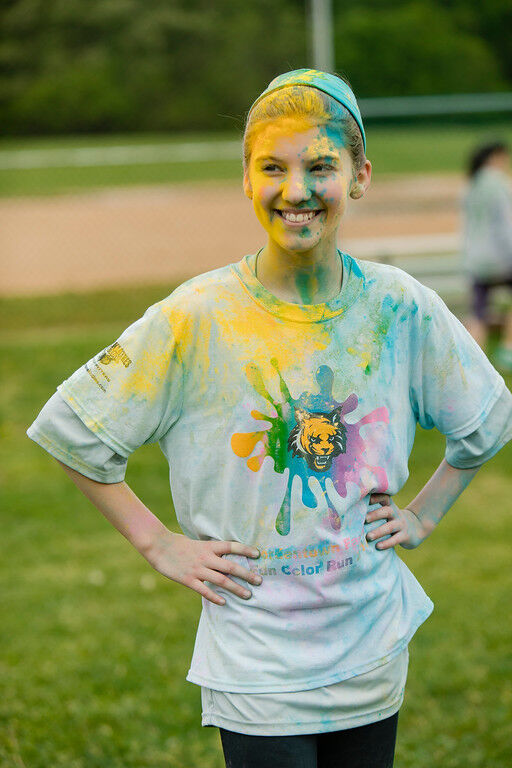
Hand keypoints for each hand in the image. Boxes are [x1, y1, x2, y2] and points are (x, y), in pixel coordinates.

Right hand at [143, 530, 261, 605]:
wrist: (159, 546)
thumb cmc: (179, 544)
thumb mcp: (198, 544)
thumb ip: (211, 551)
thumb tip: (225, 555)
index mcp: (209, 547)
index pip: (231, 546)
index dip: (245, 549)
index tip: (258, 554)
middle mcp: (206, 558)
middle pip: (231, 566)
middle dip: (247, 574)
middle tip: (260, 581)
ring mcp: (197, 569)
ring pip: (221, 580)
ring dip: (236, 588)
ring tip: (248, 595)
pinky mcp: (188, 579)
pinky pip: (204, 590)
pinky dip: (215, 596)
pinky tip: (224, 602)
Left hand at [366, 493, 429, 549]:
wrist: (416, 527)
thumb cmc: (393, 519)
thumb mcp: (387, 512)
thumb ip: (374, 510)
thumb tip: (350, 512)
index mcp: (390, 506)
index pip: (384, 498)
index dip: (375, 497)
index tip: (365, 498)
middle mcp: (396, 514)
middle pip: (387, 511)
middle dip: (375, 514)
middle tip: (364, 519)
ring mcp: (401, 525)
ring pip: (390, 527)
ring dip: (379, 532)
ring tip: (368, 537)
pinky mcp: (405, 536)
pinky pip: (396, 539)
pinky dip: (387, 543)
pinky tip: (378, 546)